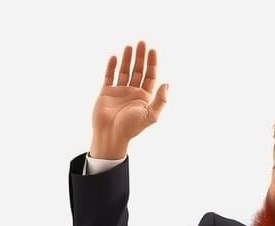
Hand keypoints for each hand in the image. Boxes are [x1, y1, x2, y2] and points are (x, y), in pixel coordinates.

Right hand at [89, 40, 169, 158]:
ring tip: (130, 46)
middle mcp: (133, 93)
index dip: (152, 64)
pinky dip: (112, 67)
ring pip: (124, 71)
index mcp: (144, 98)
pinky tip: (115, 57)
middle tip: (142, 43)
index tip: (152, 51)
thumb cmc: (131, 127)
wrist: (111, 134)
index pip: (150, 77)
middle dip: (140, 57)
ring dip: (127, 59)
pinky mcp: (106, 93)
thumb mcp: (150, 115)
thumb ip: (160, 100)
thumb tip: (167, 84)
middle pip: (138, 71)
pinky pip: (109, 76)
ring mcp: (119, 92)